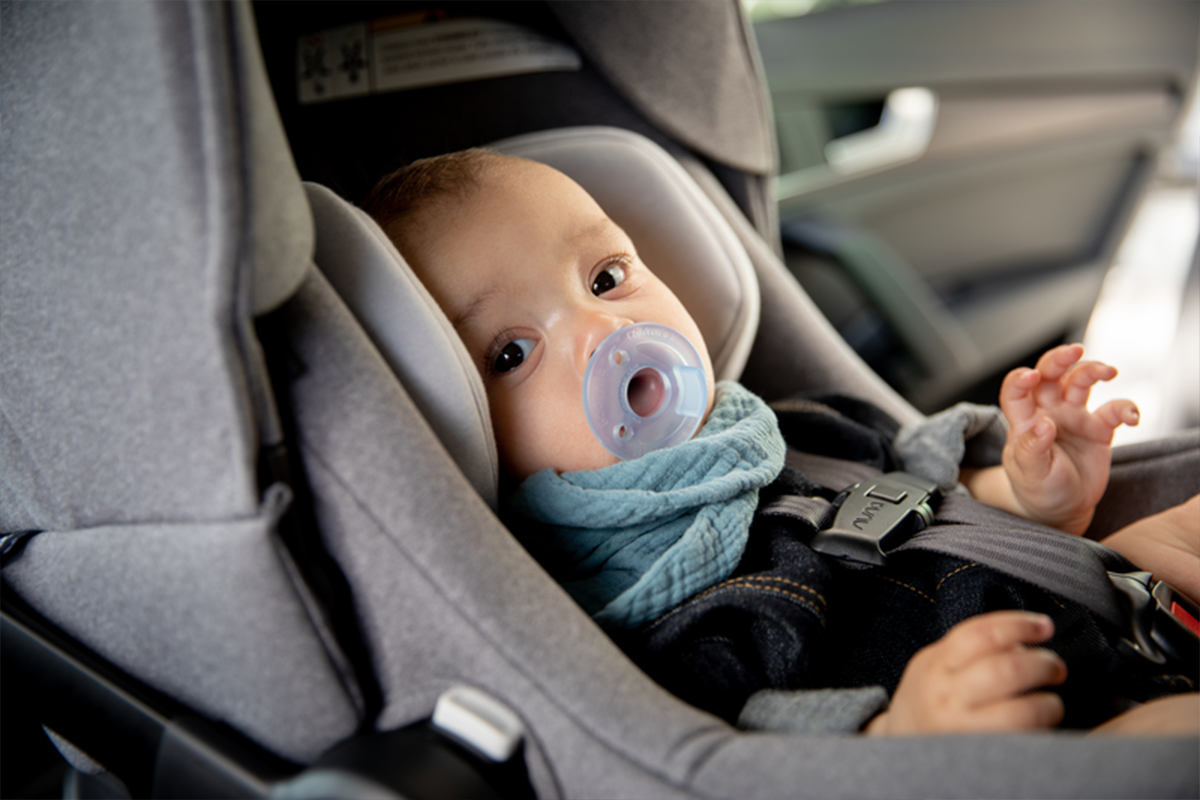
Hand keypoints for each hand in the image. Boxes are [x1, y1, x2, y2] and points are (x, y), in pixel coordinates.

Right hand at [865, 612, 1066, 734]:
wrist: (897, 746)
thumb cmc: (924, 701)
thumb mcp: (934, 664)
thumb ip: (969, 649)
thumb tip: (1022, 643)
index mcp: (936, 665)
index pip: (981, 634)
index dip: (1019, 625)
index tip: (1043, 626)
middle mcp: (946, 696)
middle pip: (1007, 670)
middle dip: (1043, 664)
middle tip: (1054, 668)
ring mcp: (962, 729)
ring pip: (1022, 712)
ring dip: (1049, 703)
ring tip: (1050, 701)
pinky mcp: (978, 757)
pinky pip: (1021, 741)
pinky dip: (1041, 730)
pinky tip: (1041, 725)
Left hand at [999, 344, 1138, 534]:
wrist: (1063, 509)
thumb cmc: (1038, 489)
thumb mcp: (1031, 475)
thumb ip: (1033, 450)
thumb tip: (1042, 424)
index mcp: (1024, 422)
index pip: (1016, 392)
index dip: (1020, 379)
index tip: (1031, 376)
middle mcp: (1048, 411)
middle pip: (1050, 374)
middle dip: (1060, 358)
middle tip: (1074, 350)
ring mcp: (1073, 417)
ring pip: (1081, 382)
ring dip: (1094, 370)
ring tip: (1108, 371)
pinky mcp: (1099, 428)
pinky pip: (1114, 409)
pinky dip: (1126, 408)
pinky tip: (1132, 417)